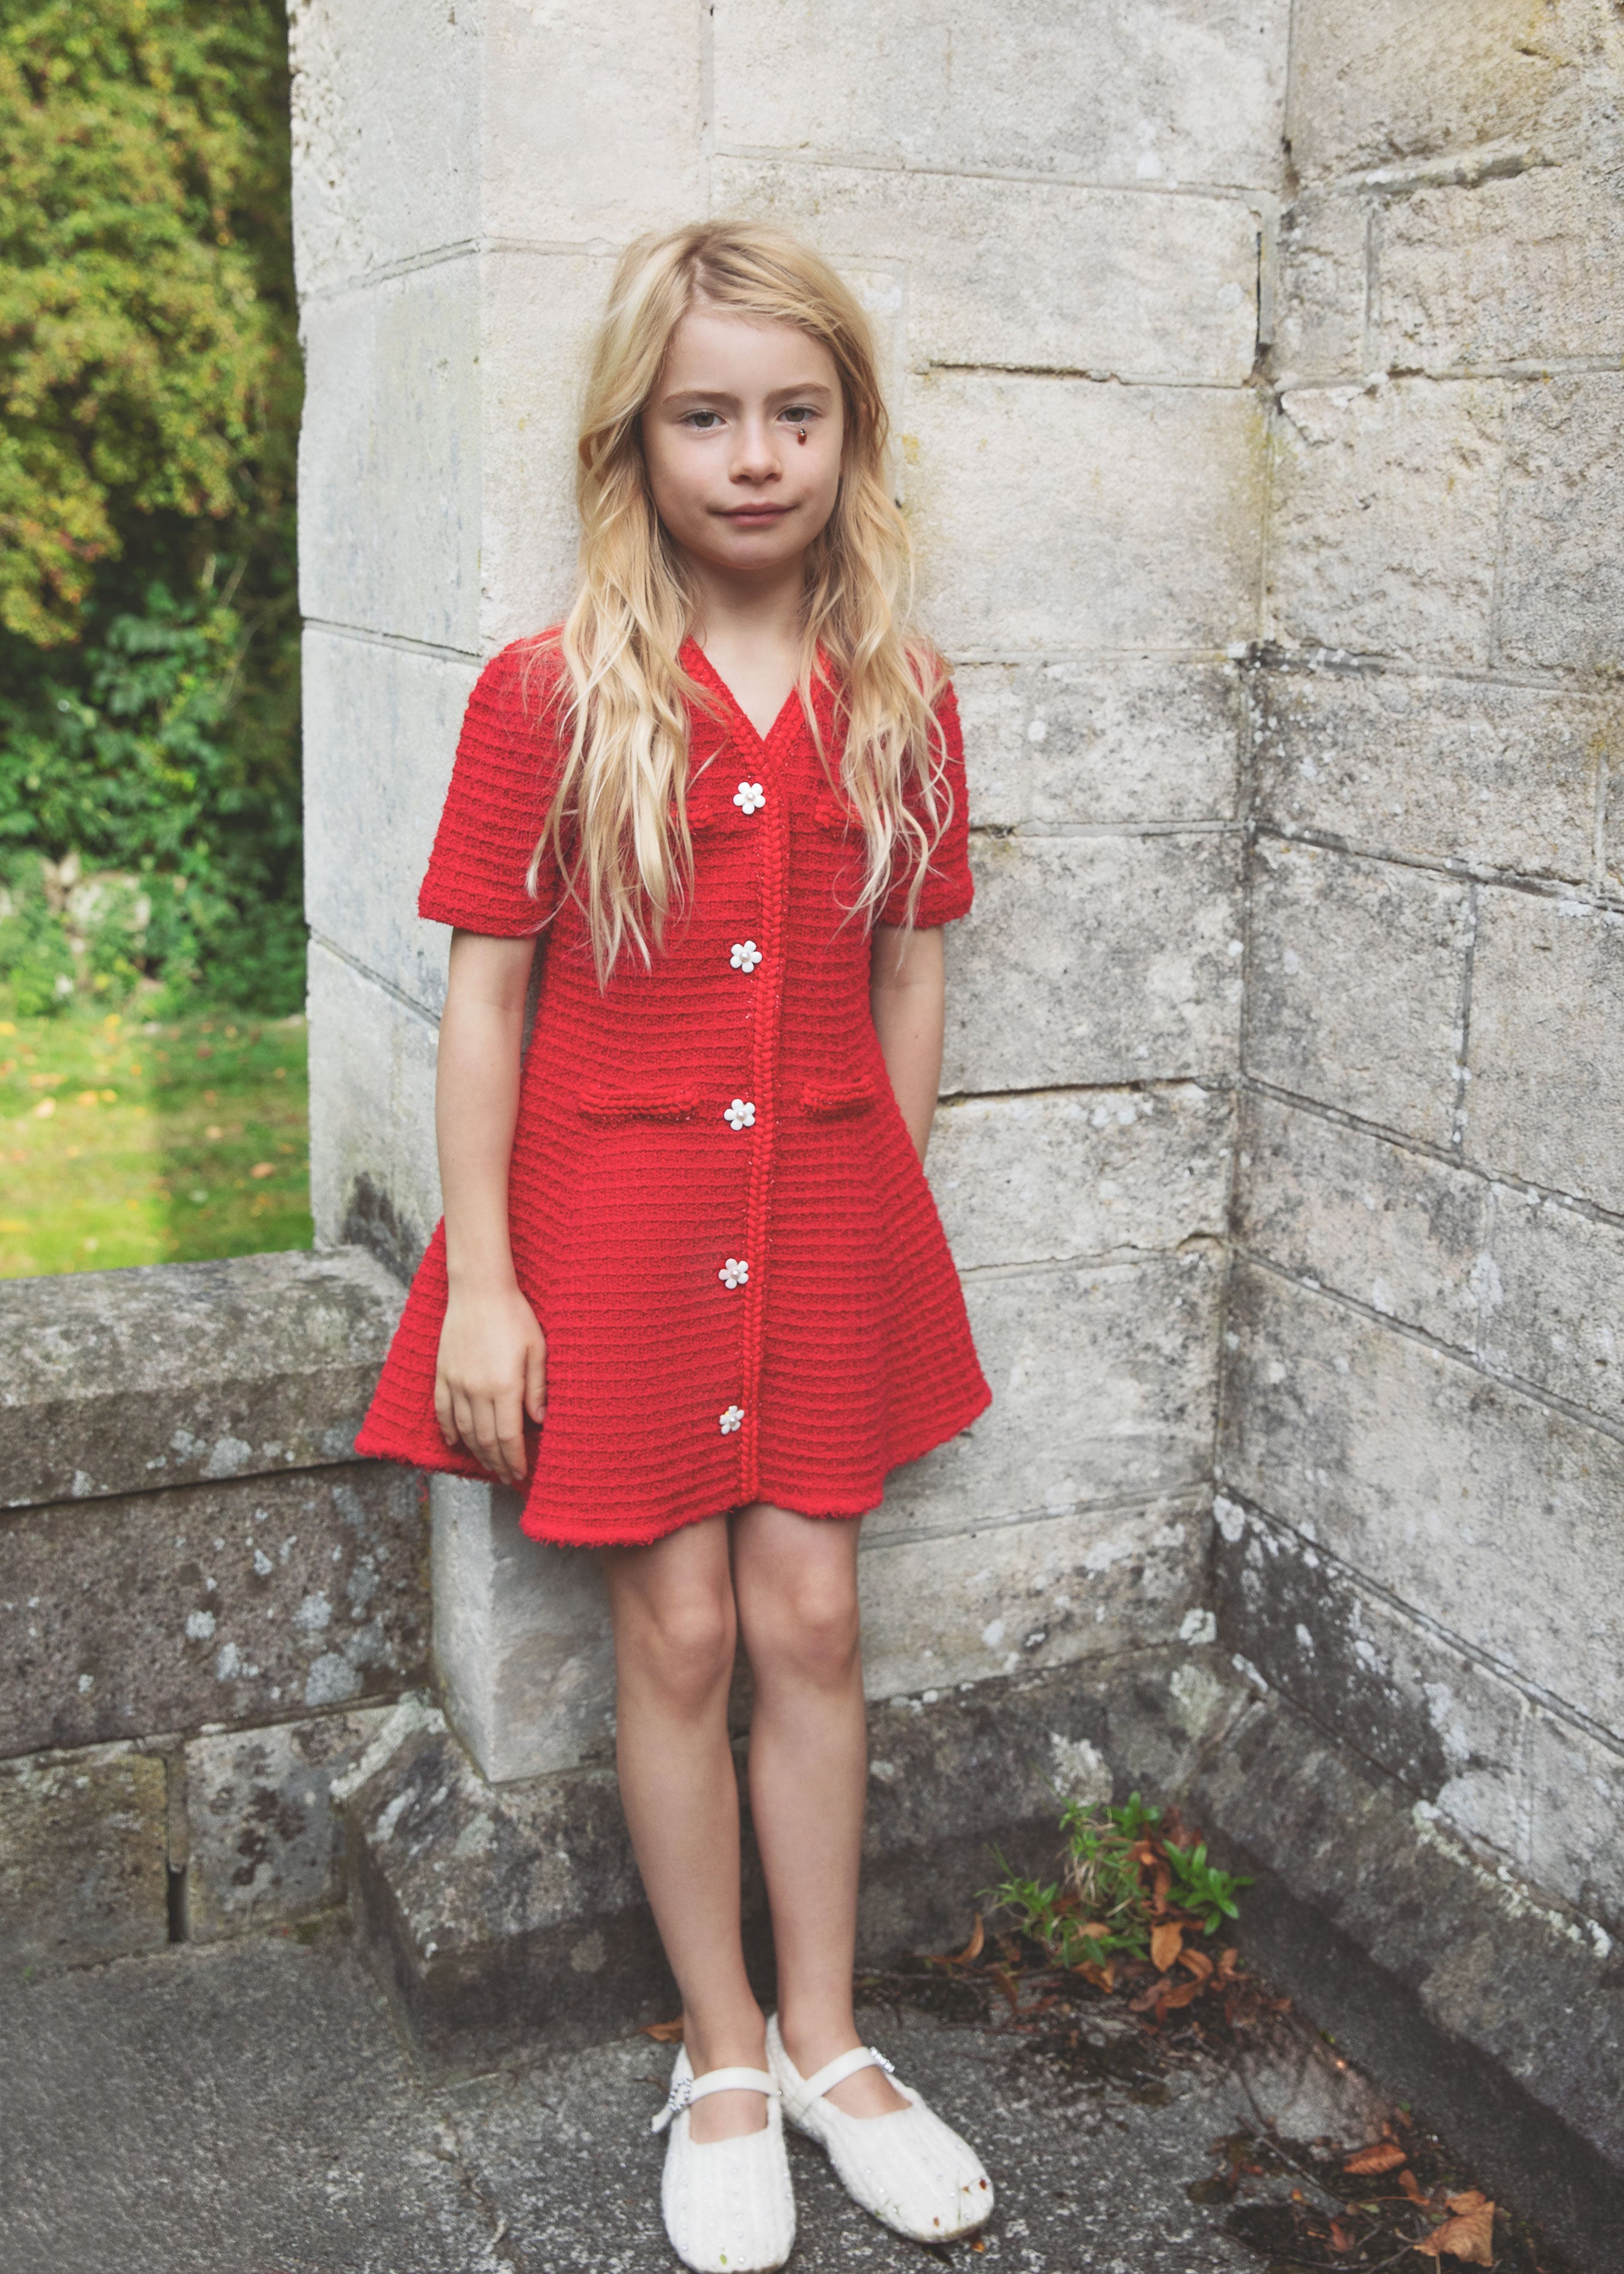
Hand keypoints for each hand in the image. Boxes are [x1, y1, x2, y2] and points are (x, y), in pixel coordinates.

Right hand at [434, 1283, 546, 1485]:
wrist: (478, 1290)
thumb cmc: (515, 1316)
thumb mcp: (537, 1349)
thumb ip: (537, 1388)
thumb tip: (539, 1421)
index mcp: (504, 1386)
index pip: (508, 1436)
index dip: (514, 1459)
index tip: (520, 1474)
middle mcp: (477, 1390)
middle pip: (485, 1439)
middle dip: (497, 1462)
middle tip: (506, 1477)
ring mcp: (456, 1382)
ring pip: (464, 1429)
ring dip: (476, 1452)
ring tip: (488, 1465)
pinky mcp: (442, 1373)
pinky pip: (442, 1410)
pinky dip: (448, 1430)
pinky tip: (454, 1443)